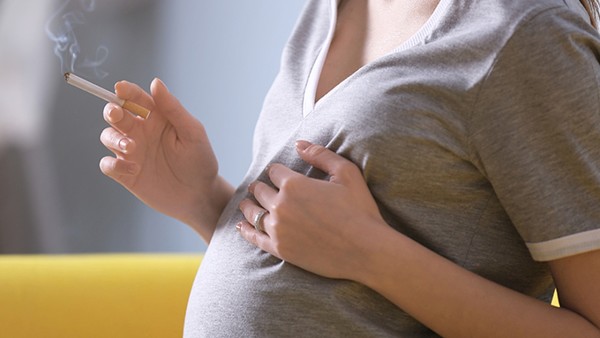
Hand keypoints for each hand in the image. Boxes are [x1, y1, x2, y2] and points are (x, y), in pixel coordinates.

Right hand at [99, 78, 230, 237]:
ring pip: (107, 136)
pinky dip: (113, 164)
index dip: (126, 90)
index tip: (120, 88)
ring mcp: (132, 152)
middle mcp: (141, 132)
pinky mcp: (126, 174)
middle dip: (112, 111)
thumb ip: (173, 108)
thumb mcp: (192, 132)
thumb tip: (155, 82)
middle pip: (115, 114)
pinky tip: (132, 169)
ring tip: (131, 147)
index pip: (136, 98)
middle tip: (117, 115)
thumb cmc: (200, 161)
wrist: (200, 195)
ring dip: (113, 138)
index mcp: (157, 118)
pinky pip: (107, 164)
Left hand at [238, 141, 387, 280]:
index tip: (277, 173)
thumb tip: (298, 144)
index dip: (276, 171)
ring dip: (248, 206)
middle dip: (259, 188)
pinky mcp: (280, 249)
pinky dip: (246, 230)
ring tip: (246, 204)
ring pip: (253, 213)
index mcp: (294, 184)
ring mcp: (278, 229)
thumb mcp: (346, 173)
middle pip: (260, 191)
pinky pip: (255, 238)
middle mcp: (281, 205)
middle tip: (257, 188)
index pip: (274, 172)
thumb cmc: (360, 209)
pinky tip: (241, 226)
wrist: (366, 250)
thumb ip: (321, 155)